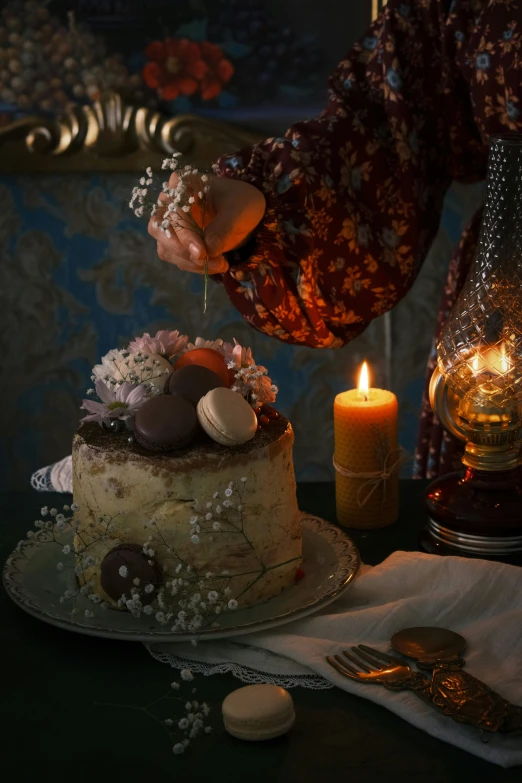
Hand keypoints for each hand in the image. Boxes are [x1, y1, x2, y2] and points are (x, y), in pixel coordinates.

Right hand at [148, 174, 265, 273]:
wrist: (245, 215)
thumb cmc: (240, 203)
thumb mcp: (238, 210)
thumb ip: (223, 228)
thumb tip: (208, 250)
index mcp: (182, 184)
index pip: (172, 208)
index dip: (183, 231)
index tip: (201, 251)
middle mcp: (170, 203)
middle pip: (158, 228)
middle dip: (181, 249)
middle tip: (205, 259)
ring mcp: (170, 225)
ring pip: (165, 248)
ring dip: (189, 261)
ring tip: (219, 264)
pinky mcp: (176, 243)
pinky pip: (176, 258)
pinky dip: (194, 266)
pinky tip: (214, 266)